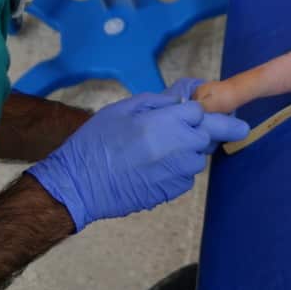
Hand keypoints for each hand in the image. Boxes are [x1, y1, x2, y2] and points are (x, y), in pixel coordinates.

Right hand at [27, 81, 248, 230]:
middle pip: (210, 133)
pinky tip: (152, 167)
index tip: (188, 112)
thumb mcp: (124, 108)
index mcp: (170, 121)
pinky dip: (177, 169)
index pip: (202, 110)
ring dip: (188, 151)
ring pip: (199, 156)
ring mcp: (181, 171)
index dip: (194, 110)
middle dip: (200, 129)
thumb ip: (160, 101)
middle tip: (179, 130)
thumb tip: (183, 98)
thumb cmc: (97, 142)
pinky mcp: (174, 191)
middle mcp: (182, 146)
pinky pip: (186, 175)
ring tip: (157, 150)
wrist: (80, 184)